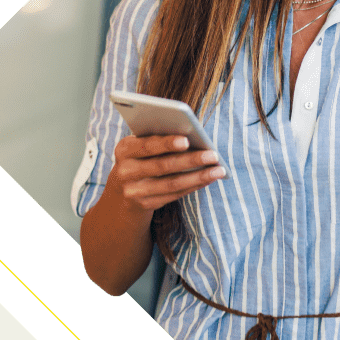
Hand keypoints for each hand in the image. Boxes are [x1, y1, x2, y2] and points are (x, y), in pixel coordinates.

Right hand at [109, 134, 224, 212]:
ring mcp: (134, 191)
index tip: (186, 140)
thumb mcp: (139, 146)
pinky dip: (194, 186)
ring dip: (199, 177)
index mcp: (124, 150)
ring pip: (172, 184)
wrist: (120, 191)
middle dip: (191, 160)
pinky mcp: (145, 205)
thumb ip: (158, 139)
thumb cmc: (140, 158)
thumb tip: (192, 135)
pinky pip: (174, 195)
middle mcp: (125, 172)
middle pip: (162, 166)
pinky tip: (209, 178)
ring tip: (219, 170)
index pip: (147, 145)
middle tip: (213, 154)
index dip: (166, 143)